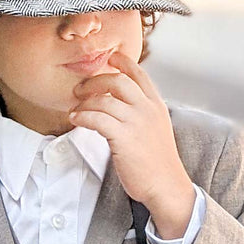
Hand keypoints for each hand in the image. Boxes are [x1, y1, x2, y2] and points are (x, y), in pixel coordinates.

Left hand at [68, 50, 194, 234]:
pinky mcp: (124, 138)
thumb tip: (120, 103)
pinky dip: (82, 116)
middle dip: (95, 81)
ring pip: (104, 99)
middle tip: (81, 89)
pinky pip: (97, 118)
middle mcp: (147, 110)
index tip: (109, 58)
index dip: (122, 62)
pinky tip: (76, 119)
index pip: (139, 74)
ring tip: (76, 109)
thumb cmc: (158, 162)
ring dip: (84, 102)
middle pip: (118, 80)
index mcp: (156, 105)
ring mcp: (136, 123)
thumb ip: (142, 112)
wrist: (166, 186)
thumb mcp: (157, 128)